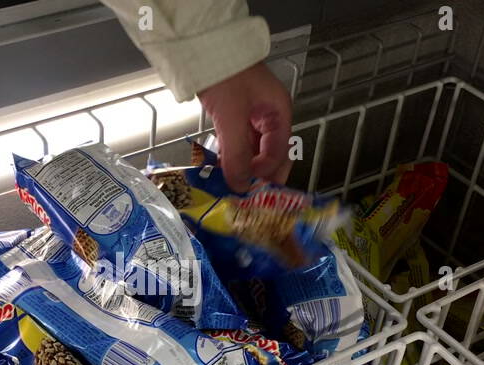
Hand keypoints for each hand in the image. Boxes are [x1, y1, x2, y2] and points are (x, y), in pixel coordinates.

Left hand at [198, 63, 292, 192]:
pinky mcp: (236, 116)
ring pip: (252, 152)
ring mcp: (253, 117)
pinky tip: (220, 169)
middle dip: (258, 176)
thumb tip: (239, 186)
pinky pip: (238, 143)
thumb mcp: (231, 117)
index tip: (245, 188)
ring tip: (229, 187)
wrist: (204, 48)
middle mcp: (270, 117)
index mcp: (279, 114)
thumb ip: (236, 153)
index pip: (278, 154)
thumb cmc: (225, 76)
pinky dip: (231, 157)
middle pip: (270, 156)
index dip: (264, 174)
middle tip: (243, 197)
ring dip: (242, 169)